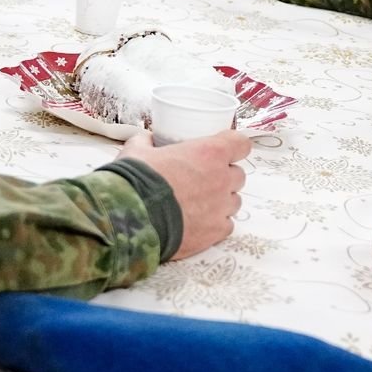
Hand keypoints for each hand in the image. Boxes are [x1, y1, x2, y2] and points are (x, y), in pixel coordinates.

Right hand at [120, 129, 252, 258]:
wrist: (131, 219)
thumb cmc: (136, 181)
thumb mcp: (136, 152)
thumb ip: (145, 142)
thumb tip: (146, 139)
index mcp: (209, 153)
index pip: (241, 144)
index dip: (234, 146)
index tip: (223, 149)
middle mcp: (222, 179)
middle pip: (238, 175)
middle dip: (224, 176)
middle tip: (203, 179)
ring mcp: (221, 207)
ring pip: (234, 201)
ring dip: (221, 201)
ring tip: (199, 204)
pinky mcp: (215, 232)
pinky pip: (226, 225)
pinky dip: (215, 224)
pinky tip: (197, 224)